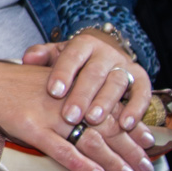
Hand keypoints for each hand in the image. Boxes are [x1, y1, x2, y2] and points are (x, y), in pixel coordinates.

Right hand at [0, 60, 153, 170]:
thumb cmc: (5, 85)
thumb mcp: (39, 83)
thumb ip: (61, 96)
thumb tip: (80, 113)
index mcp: (69, 88)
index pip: (107, 107)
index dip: (129, 124)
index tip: (148, 138)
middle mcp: (64, 101)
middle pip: (105, 125)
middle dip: (129, 147)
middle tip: (147, 165)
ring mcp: (48, 115)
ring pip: (90, 140)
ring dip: (114, 160)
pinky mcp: (31, 128)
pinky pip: (61, 150)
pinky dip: (82, 164)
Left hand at [20, 32, 153, 133]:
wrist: (104, 55)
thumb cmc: (74, 63)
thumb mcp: (56, 55)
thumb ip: (42, 56)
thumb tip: (28, 59)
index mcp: (84, 45)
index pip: (73, 56)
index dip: (64, 73)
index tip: (53, 91)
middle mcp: (106, 54)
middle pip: (95, 72)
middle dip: (83, 95)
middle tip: (71, 116)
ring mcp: (125, 66)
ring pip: (117, 82)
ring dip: (106, 103)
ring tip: (94, 120)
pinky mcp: (141, 79)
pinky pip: (143, 93)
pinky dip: (136, 109)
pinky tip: (126, 125)